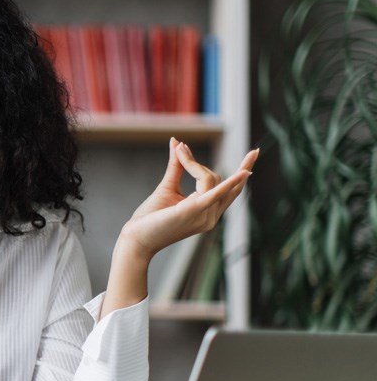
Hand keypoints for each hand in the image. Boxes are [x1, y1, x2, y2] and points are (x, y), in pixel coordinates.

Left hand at [119, 138, 258, 262]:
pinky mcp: (194, 211)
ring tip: (180, 151)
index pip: (223, 186)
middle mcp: (211, 216)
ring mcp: (205, 215)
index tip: (182, 147)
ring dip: (193, 163)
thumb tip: (177, 141)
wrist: (136, 239)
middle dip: (198, 165)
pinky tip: (244, 172)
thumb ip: (177, 166)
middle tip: (181, 151)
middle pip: (219, 180)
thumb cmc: (150, 217)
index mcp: (208, 212)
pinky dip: (230, 182)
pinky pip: (215, 194)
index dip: (205, 165)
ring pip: (211, 180)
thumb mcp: (167, 187)